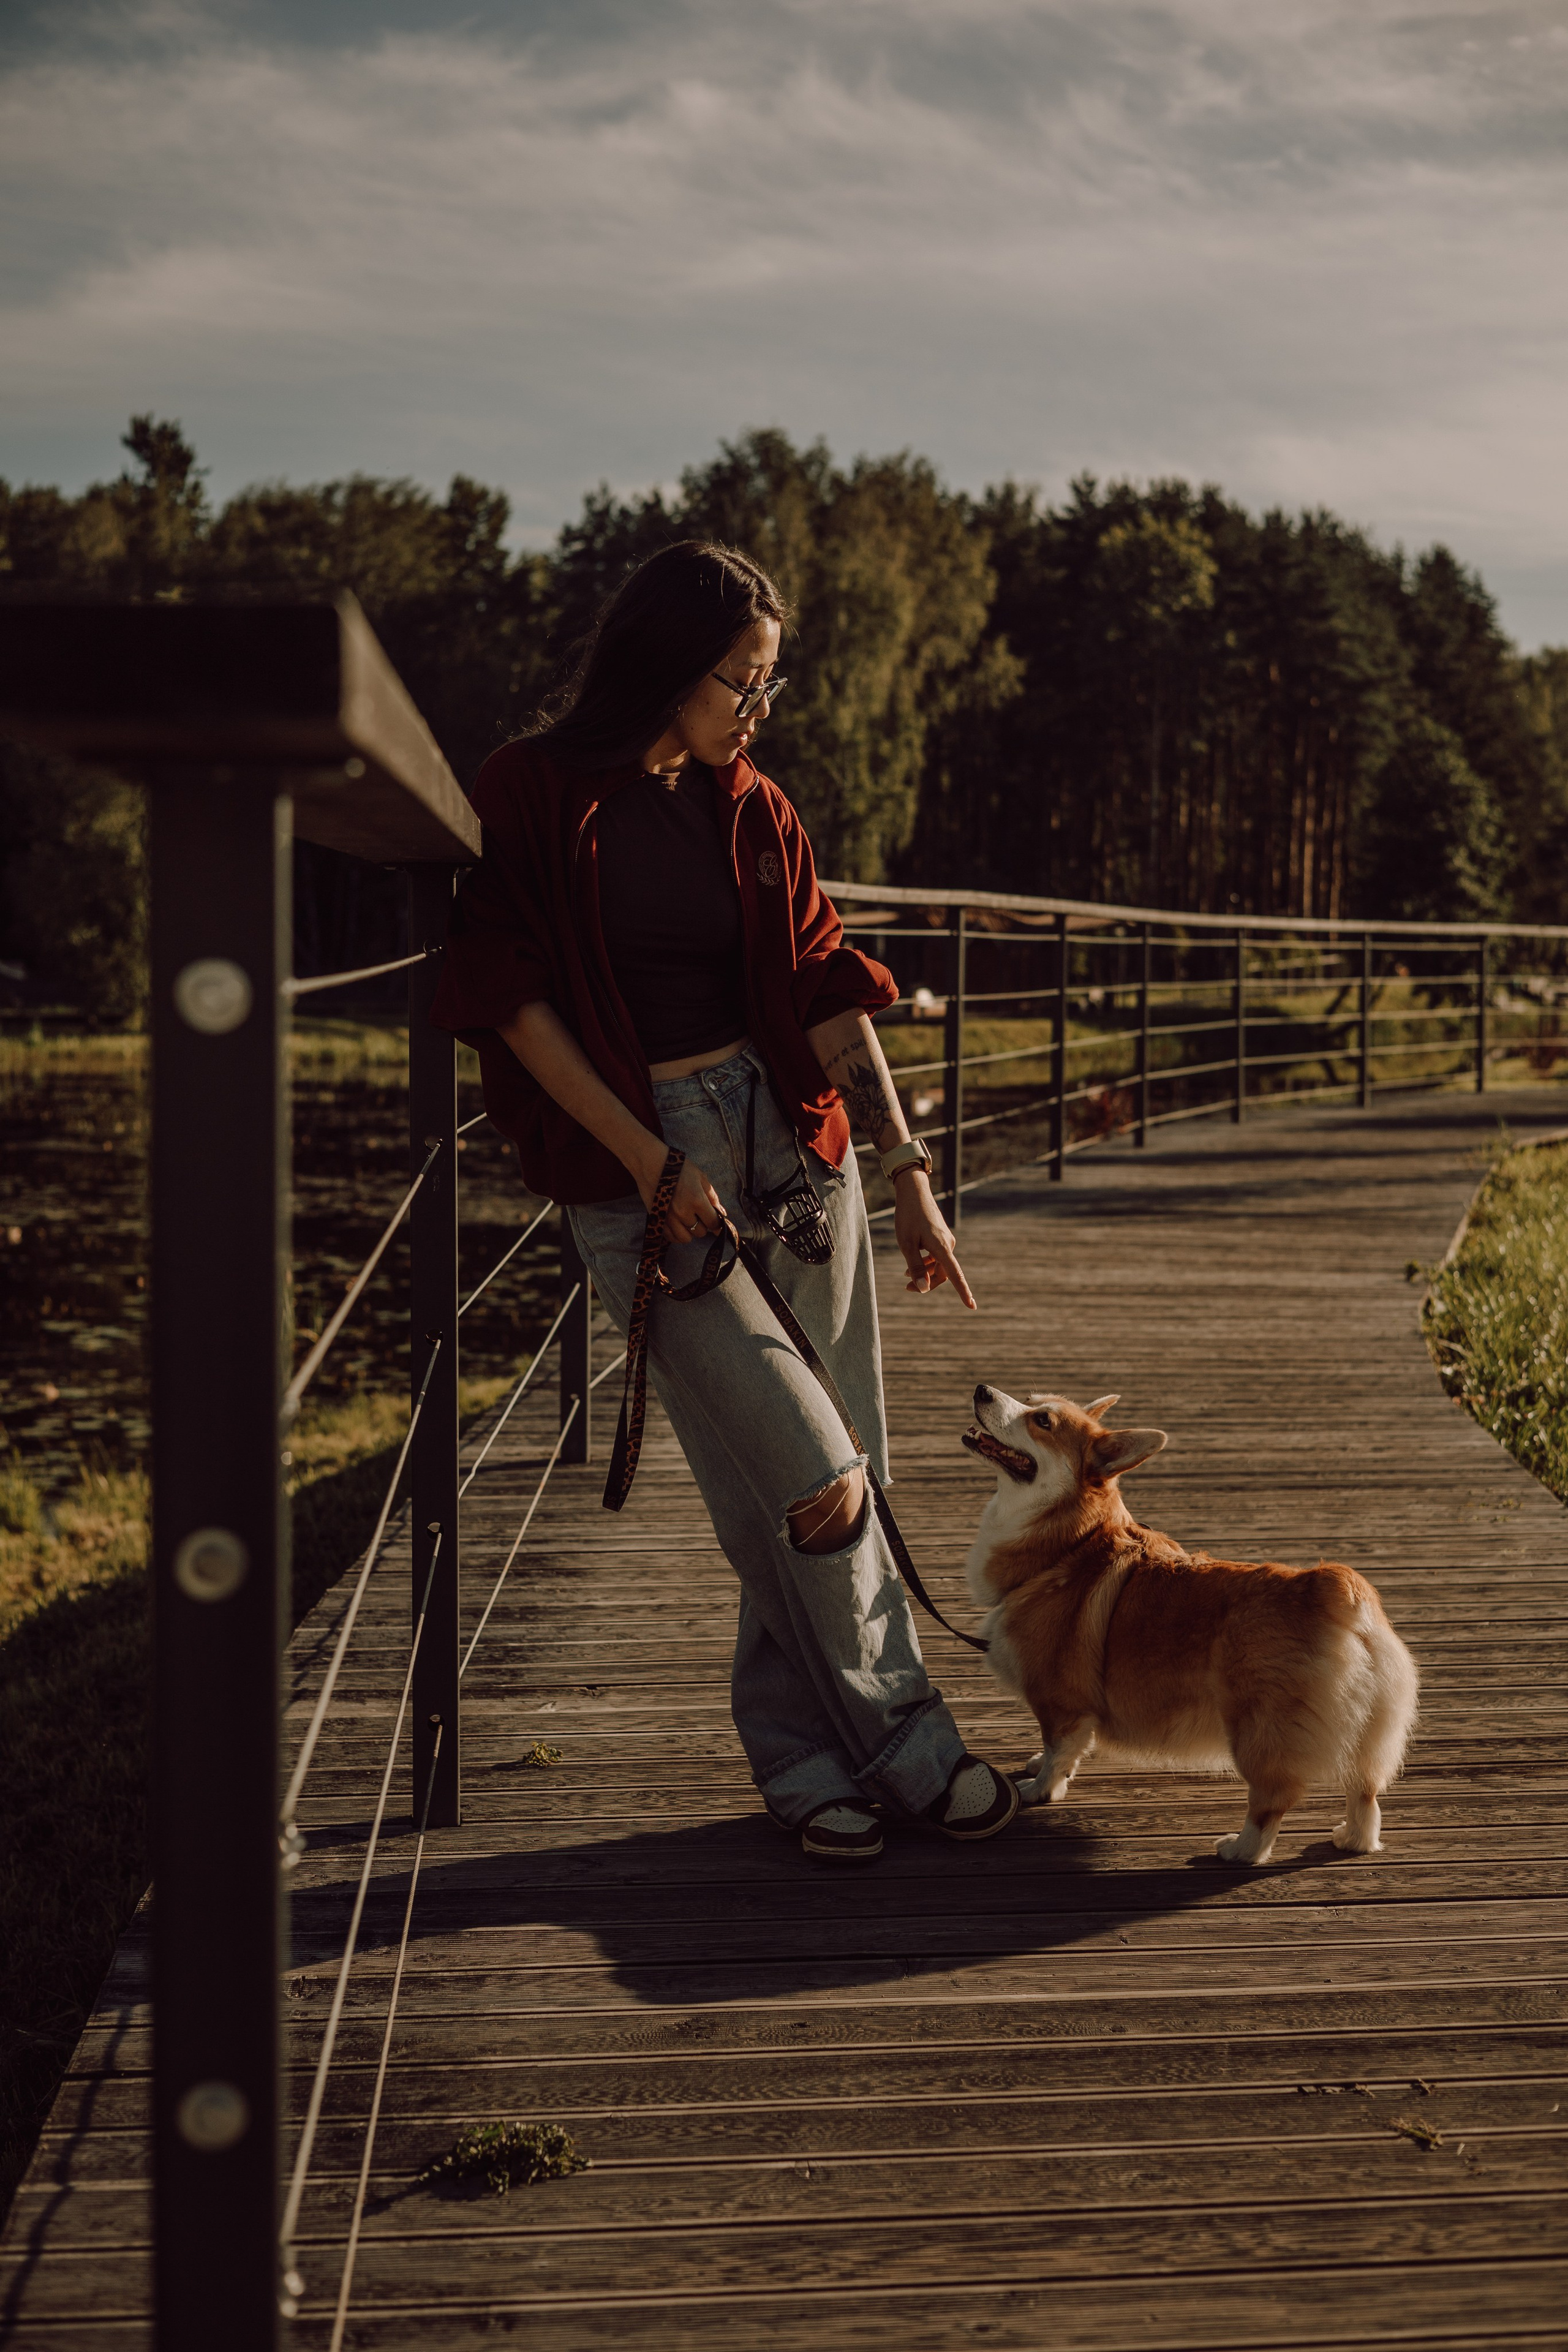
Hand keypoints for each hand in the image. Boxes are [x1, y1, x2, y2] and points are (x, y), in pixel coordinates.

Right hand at [635, 1144, 726, 1248]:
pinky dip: (676, 1234)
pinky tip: (677, 1225)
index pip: (713, 1222)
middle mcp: (683, 1212)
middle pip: (700, 1232)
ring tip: (688, 1220)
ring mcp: (669, 1218)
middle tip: (699, 1215)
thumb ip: (712, 1197)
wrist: (651, 1164)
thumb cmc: (678, 1168)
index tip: (716, 1222)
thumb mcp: (700, 1177)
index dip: (717, 1223)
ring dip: (690, 1231)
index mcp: (697, 1200)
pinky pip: (670, 1237)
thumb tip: (722, 1213)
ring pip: (685, 1238)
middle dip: (703, 1225)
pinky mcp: (657, 1220)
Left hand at [894, 1170, 976, 1307]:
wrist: (913, 1192)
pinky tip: (911, 1262)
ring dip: (925, 1273)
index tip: (972, 1307)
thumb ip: (915, 1267)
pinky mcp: (942, 1236)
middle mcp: (948, 1244)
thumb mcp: (906, 1244)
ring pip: (939, 1265)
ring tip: (904, 1275)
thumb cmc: (908, 1217)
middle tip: (906, 1287)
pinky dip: (926, 1263)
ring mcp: (946, 1240)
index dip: (963, 1292)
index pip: (955, 1275)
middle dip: (927, 1283)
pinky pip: (937, 1256)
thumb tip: (923, 1289)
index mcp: (942, 1247)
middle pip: (944, 1274)